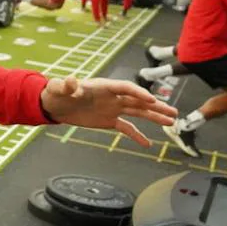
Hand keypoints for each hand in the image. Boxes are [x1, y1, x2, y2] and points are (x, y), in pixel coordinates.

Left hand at [41, 77, 176, 146]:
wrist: (54, 105)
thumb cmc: (56, 93)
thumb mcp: (58, 88)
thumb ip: (66, 85)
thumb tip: (71, 81)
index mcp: (103, 87)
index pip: (125, 88)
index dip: (138, 93)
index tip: (152, 99)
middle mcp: (112, 97)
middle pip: (138, 100)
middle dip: (155, 106)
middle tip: (173, 111)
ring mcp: (112, 108)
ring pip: (138, 112)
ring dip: (154, 117)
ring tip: (171, 122)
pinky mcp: (109, 120)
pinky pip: (126, 128)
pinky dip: (137, 135)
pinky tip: (148, 144)